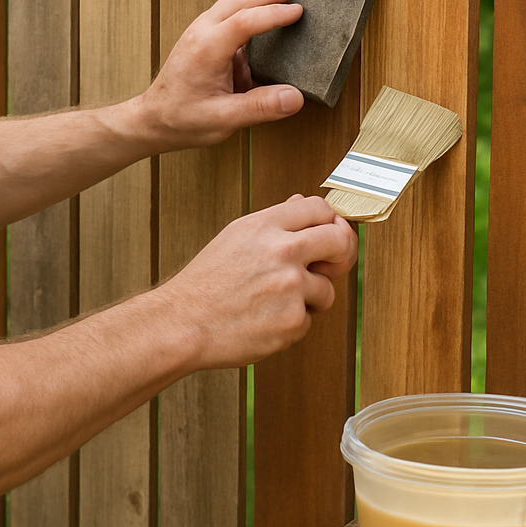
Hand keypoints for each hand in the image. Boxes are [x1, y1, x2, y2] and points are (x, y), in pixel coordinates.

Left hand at [136, 0, 304, 150]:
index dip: (274, 13)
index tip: (299, 11)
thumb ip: (260, 107)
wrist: (153, 118)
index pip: (245, 20)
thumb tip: (295, 97)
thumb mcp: (223, 119)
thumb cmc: (183, 119)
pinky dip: (248, 1)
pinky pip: (227, 9)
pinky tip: (262, 3)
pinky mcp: (202, 35)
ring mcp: (200, 30)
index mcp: (207, 49)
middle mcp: (201, 32)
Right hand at [160, 195, 357, 369]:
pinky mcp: (292, 321)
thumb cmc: (207, 281)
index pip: (319, 208)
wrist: (184, 321)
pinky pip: (309, 320)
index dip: (332, 221)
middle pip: (340, 241)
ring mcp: (290, 287)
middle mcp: (281, 251)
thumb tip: (301, 203)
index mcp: (265, 226)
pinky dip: (292, 323)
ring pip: (327, 290)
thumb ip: (274, 222)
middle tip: (329, 266)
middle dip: (341, 254)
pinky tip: (264, 319)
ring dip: (310, 299)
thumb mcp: (236, 237)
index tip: (332, 234)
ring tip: (274, 301)